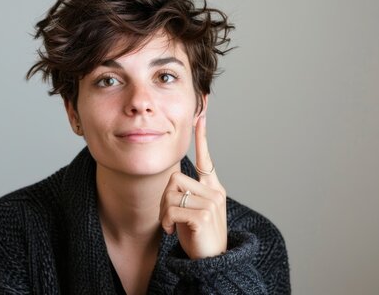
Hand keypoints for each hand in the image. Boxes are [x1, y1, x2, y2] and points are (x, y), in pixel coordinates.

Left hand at [159, 115, 226, 258]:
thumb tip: (174, 179)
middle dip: (164, 200)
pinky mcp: (203, 215)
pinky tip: (173, 232)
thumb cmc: (199, 237)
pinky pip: (171, 209)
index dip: (202, 136)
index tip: (201, 115)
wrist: (212, 263)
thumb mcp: (194, 211)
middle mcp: (214, 191)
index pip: (206, 158)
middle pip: (174, 179)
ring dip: (163, 213)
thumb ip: (188, 193)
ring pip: (170, 193)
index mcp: (213, 187)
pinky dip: (166, 223)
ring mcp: (210, 202)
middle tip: (169, 218)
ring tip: (172, 226)